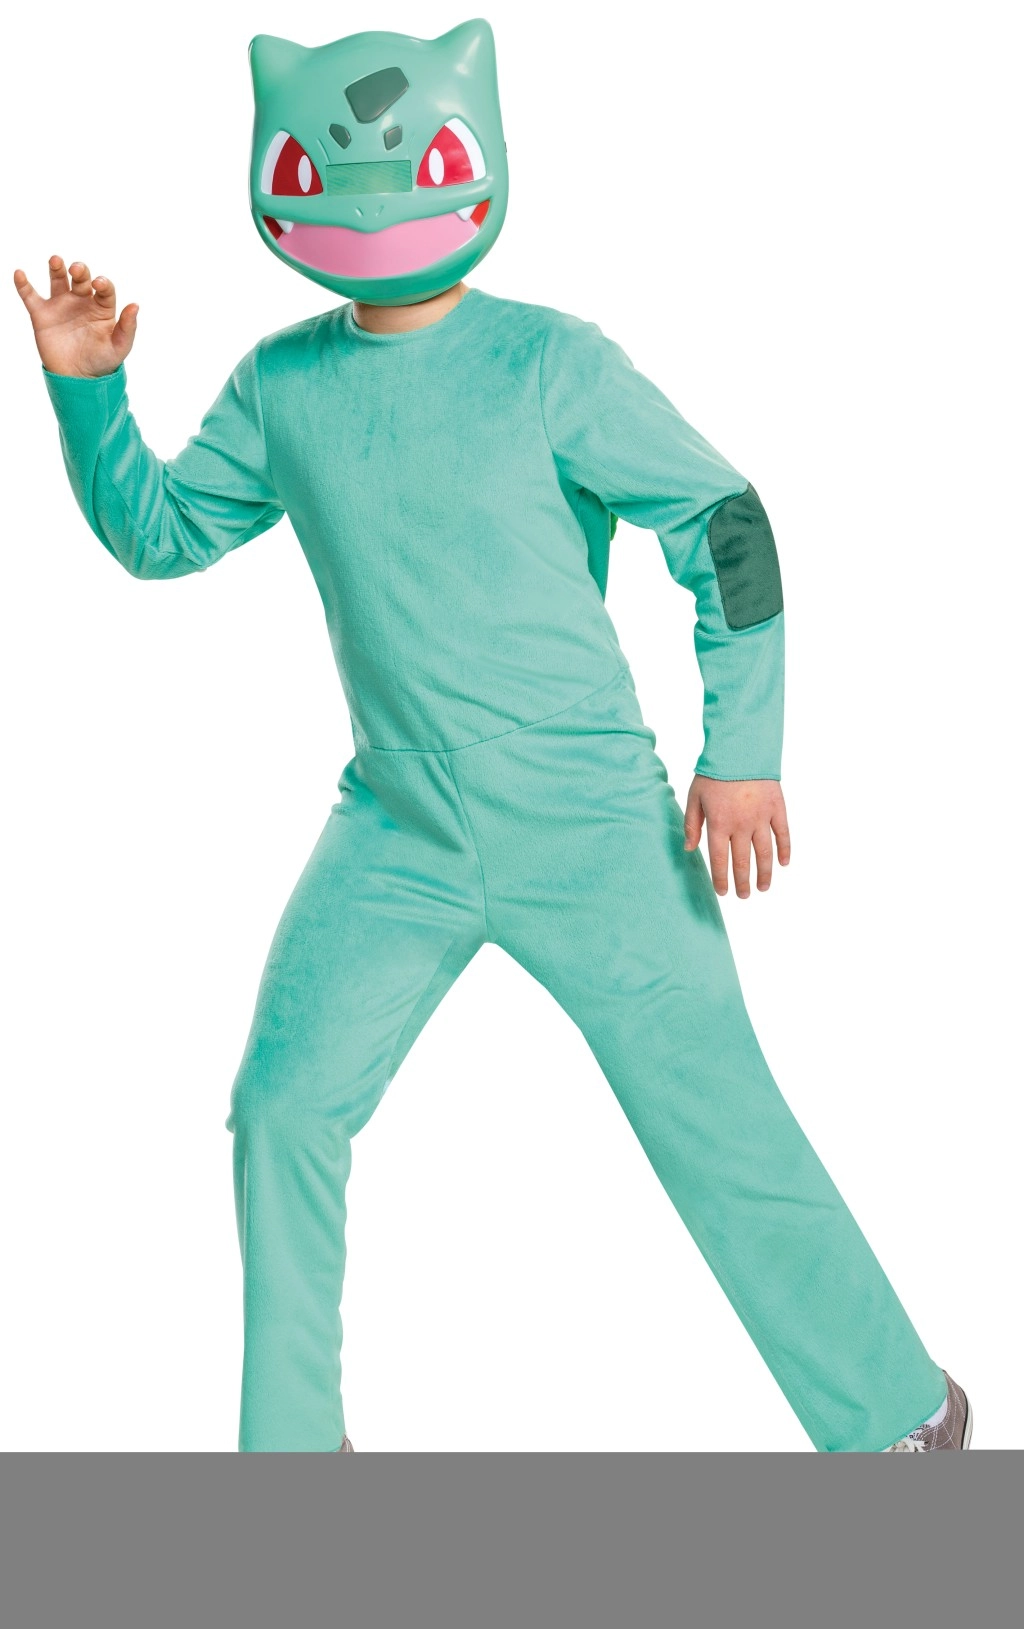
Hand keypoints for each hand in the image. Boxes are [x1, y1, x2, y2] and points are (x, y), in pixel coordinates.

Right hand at [13, 255, 137, 377]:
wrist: (78, 378)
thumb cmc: (102, 361)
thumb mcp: (119, 347)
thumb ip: (128, 328)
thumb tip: (135, 305)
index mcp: (101, 307)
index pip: (104, 288)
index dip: (102, 283)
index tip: (99, 284)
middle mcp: (82, 301)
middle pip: (81, 278)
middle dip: (80, 270)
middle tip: (77, 270)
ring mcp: (61, 305)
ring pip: (58, 280)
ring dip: (56, 268)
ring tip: (56, 260)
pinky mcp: (42, 314)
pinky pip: (30, 296)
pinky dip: (23, 285)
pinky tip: (20, 274)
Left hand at [683, 775, 790, 897]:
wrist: (741, 749)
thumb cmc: (714, 773)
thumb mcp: (695, 796)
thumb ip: (692, 824)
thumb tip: (689, 849)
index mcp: (719, 824)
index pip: (720, 859)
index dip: (721, 879)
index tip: (723, 892)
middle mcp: (741, 825)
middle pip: (743, 861)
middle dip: (743, 882)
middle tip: (743, 896)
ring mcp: (761, 818)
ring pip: (765, 853)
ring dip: (764, 873)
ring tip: (763, 888)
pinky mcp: (777, 808)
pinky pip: (783, 834)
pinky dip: (784, 850)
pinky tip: (783, 864)